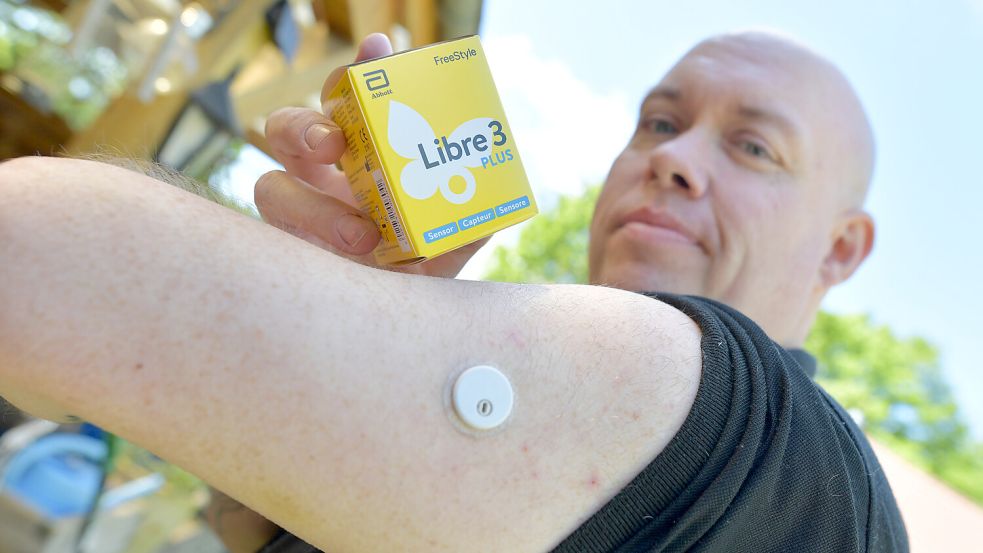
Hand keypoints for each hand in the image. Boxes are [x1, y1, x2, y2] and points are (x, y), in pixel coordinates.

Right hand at [255, 33, 489, 277]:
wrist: (388, 332)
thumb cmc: (411, 280)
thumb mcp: (442, 254)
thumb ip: (460, 234)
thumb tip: (493, 218)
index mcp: (353, 162)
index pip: (344, 105)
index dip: (354, 74)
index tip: (378, 51)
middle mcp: (316, 182)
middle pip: (286, 128)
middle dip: (304, 125)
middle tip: (333, 141)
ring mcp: (292, 219)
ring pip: (270, 189)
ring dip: (313, 209)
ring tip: (360, 237)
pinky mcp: (283, 257)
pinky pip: (276, 247)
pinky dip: (315, 253)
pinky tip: (354, 267)